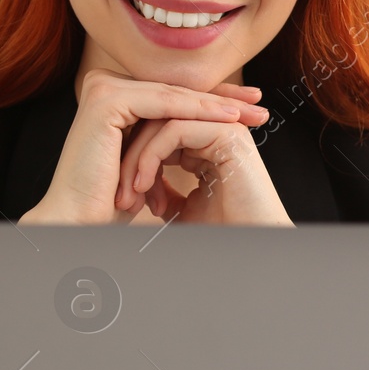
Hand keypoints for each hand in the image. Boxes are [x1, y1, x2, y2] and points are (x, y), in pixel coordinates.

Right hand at [19, 67, 280, 226]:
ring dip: (216, 104)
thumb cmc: (111, 199)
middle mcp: (103, 85)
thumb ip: (167, 137)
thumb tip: (206, 127)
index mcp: (111, 97)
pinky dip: (199, 110)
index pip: (170, 95)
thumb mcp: (149, 159)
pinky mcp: (106, 100)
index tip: (246, 107)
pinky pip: (164, 103)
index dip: (209, 100)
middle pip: (173, 91)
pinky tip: (228, 115)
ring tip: (250, 112)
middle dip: (219, 98)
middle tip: (259, 103)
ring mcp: (102, 89)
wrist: (79, 219)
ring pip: (172, 96)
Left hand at [118, 100, 293, 226]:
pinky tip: (143, 184)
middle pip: (155, 122)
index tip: (121, 196)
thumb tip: (134, 183)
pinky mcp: (228, 134)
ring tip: (130, 194)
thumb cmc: (217, 232)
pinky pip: (175, 129)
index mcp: (205, 144)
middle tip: (120, 196)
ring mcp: (224, 128)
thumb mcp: (177, 207)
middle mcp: (215, 129)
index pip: (155, 133)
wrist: (247, 248)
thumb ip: (160, 187)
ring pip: (160, 122)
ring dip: (136, 159)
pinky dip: (150, 156)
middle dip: (131, 158)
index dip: (133, 161)